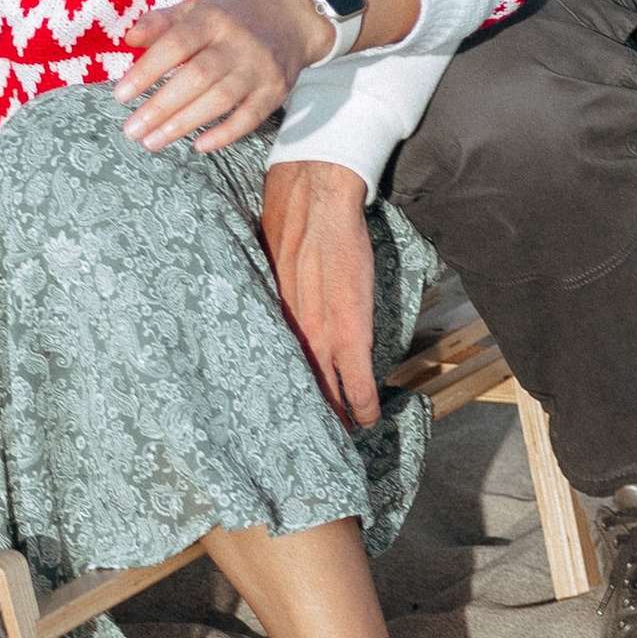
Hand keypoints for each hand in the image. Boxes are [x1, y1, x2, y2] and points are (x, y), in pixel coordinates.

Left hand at [115, 0, 323, 153]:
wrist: (287, 18)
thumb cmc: (228, 18)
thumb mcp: (194, 8)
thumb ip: (160, 22)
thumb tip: (130, 39)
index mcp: (212, 18)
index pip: (176, 45)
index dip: (146, 71)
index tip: (120, 95)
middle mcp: (238, 42)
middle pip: (197, 77)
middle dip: (161, 106)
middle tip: (132, 130)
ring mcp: (259, 67)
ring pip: (220, 100)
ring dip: (184, 124)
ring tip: (152, 142)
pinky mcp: (276, 90)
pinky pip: (250, 117)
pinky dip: (224, 134)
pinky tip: (198, 145)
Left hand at [260, 156, 379, 427]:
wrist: (315, 193)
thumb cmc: (292, 220)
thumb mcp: (271, 263)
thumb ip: (277, 292)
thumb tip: (278, 305)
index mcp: (274, 315)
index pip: (276, 366)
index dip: (281, 392)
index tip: (281, 416)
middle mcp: (292, 328)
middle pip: (297, 383)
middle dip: (305, 414)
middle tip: (309, 444)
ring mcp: (320, 328)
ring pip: (325, 385)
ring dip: (335, 415)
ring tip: (341, 439)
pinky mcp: (348, 323)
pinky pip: (355, 373)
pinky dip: (360, 399)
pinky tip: (365, 418)